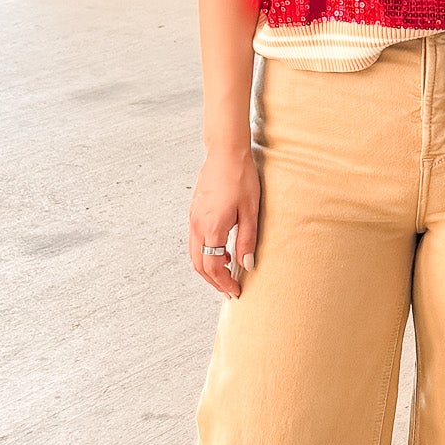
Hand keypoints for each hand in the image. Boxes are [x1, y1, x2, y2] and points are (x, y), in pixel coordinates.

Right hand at [187, 144, 259, 298]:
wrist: (225, 152)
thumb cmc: (240, 178)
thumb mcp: (250, 211)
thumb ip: (248, 239)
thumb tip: (248, 264)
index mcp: (212, 227)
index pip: (213, 266)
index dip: (224, 282)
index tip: (236, 291)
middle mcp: (197, 225)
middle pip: (199, 264)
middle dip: (214, 281)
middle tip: (229, 290)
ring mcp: (193, 218)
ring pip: (194, 254)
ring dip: (208, 268)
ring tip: (227, 274)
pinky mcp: (194, 212)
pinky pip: (195, 241)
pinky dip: (206, 253)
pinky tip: (223, 251)